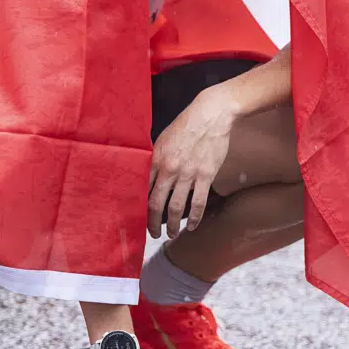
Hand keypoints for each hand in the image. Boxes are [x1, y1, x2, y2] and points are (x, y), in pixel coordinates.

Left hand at [149, 86, 236, 237]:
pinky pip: (198, 202)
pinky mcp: (205, 174)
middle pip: (155, 204)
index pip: (142, 190)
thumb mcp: (162, 139)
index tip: (138, 218)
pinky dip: (194, 218)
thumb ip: (155, 159)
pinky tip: (191, 226)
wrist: (210, 115)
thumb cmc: (186, 124)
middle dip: (152, 223)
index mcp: (155, 159)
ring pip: (175, 207)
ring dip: (172, 225)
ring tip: (171, 234)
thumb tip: (149, 178)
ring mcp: (188, 173)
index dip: (139, 207)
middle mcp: (169, 168)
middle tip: (153, 234)